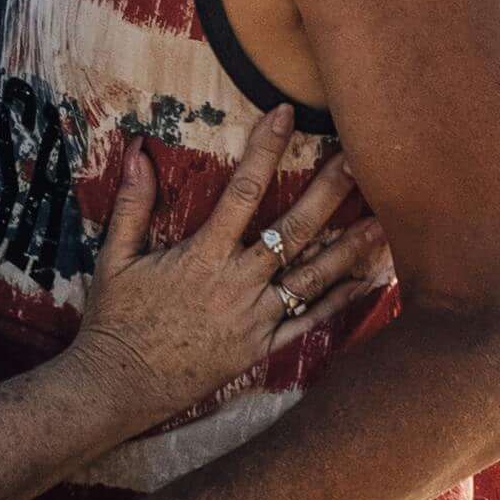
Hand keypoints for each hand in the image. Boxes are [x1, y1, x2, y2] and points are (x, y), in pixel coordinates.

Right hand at [56, 111, 385, 425]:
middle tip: (361, 158)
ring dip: (350, 246)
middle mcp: (236, 283)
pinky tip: (367, 281)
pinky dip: (339, 302)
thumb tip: (136, 152)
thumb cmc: (115, 321)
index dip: (266, 148)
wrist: (119, 386)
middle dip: (330, 190)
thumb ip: (131, 205)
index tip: (286, 114)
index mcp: (202, 255)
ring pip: (313, 276)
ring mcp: (254, 318)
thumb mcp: (114, 258)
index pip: (243, 190)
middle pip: (294, 229)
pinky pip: (308, 323)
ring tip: (385, 219)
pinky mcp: (261, 348)